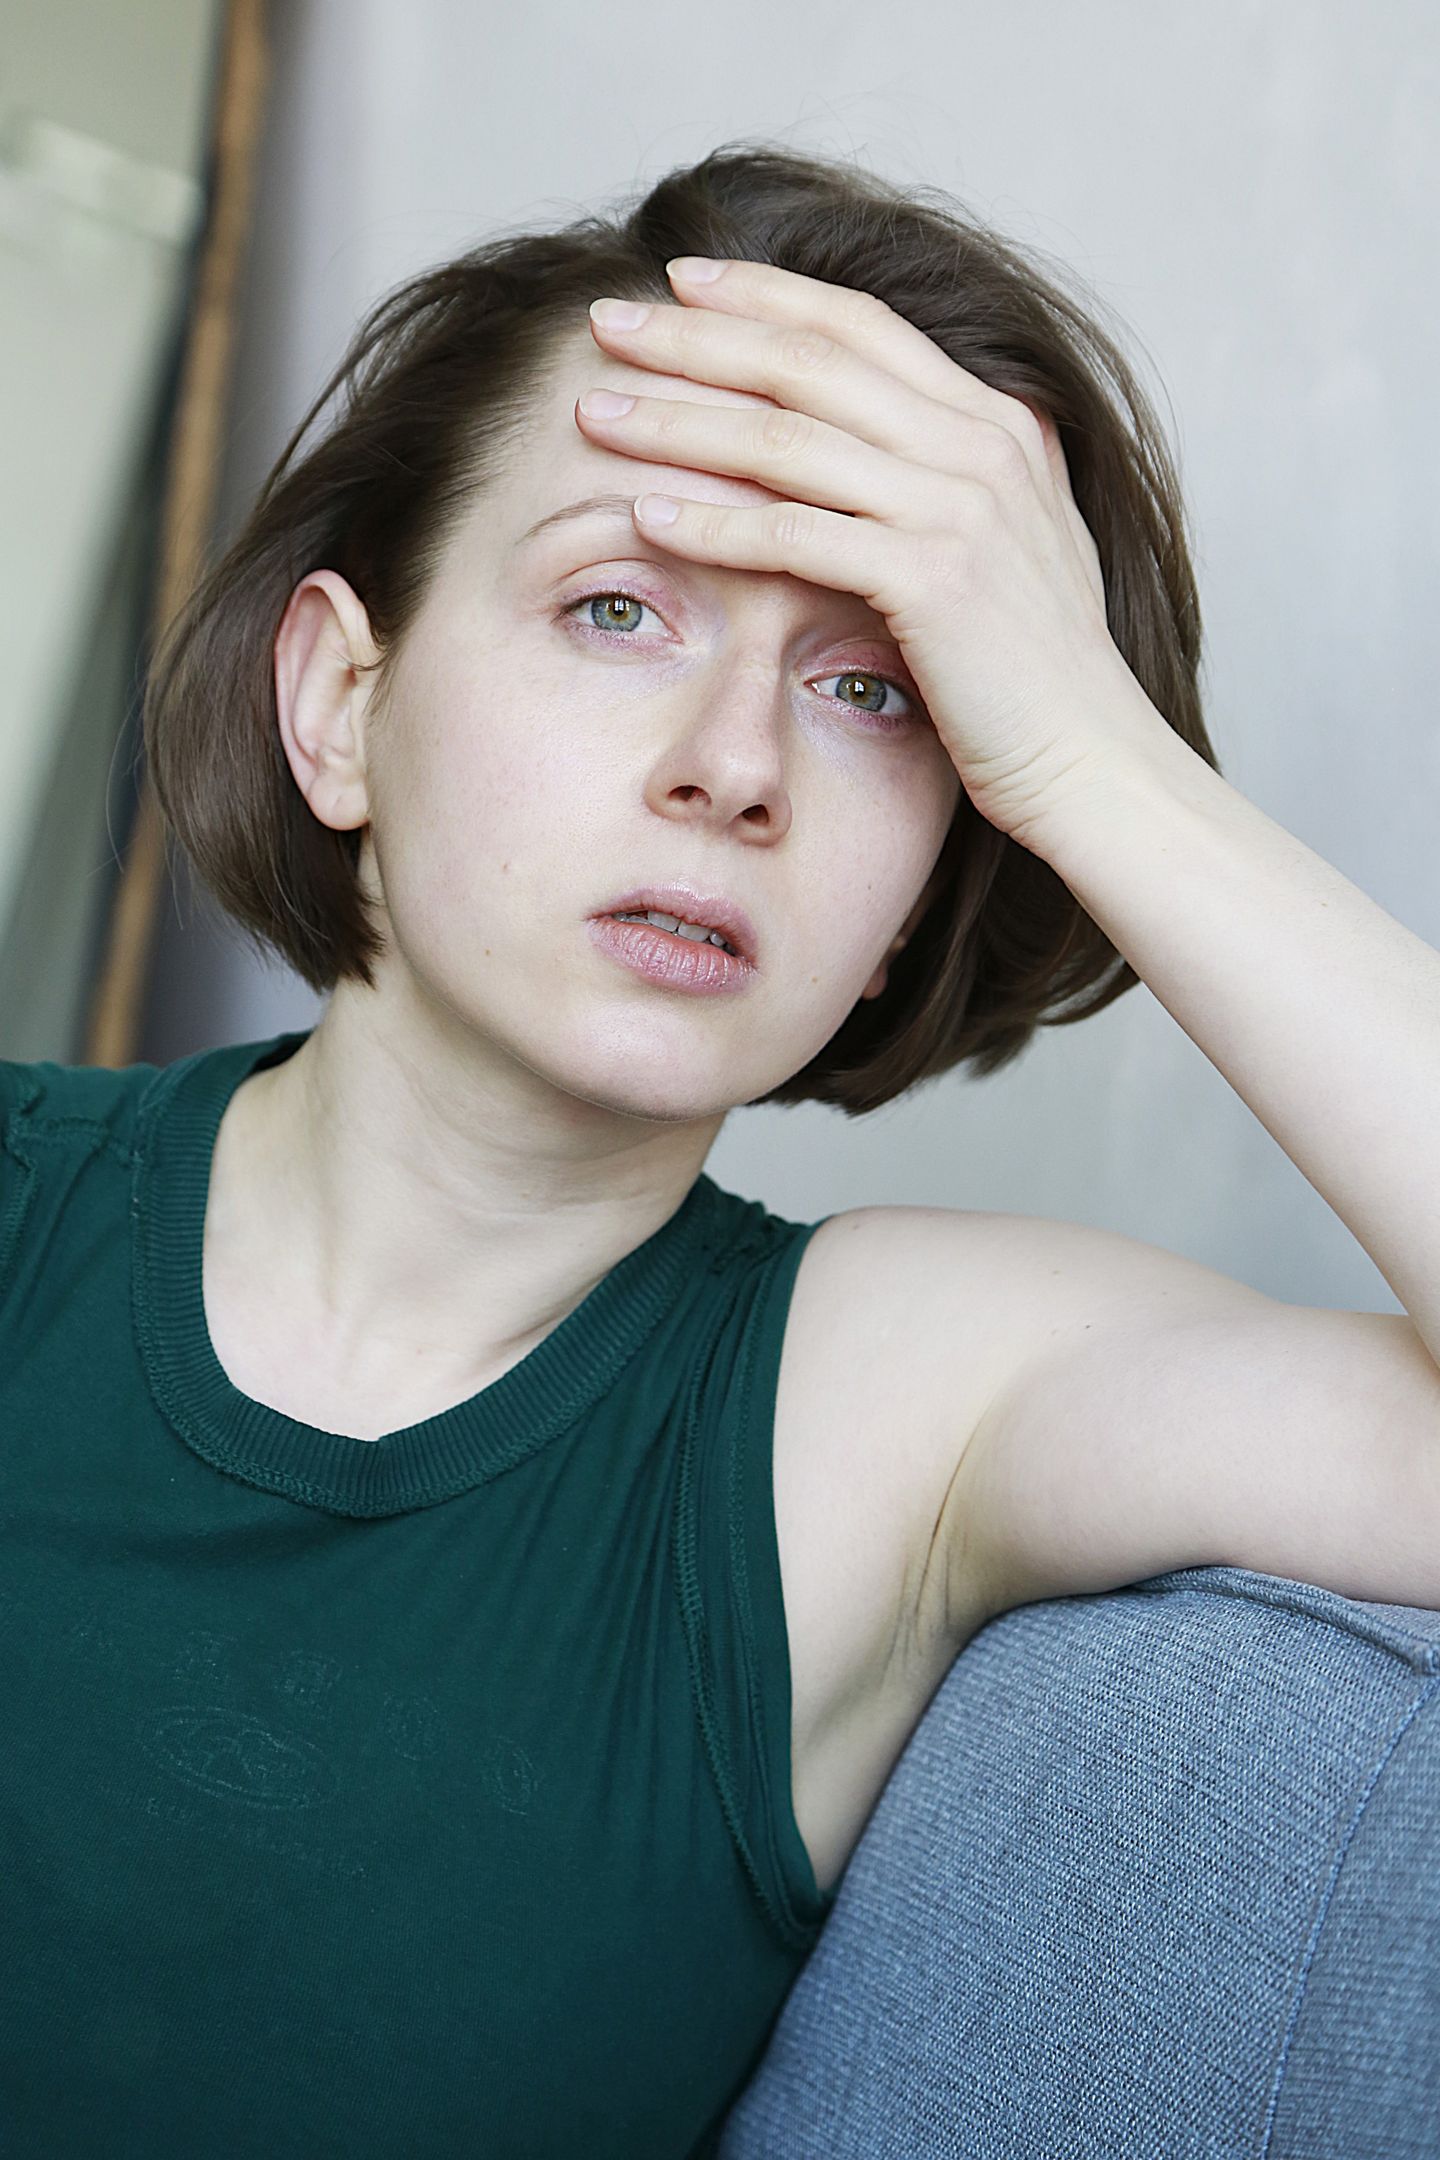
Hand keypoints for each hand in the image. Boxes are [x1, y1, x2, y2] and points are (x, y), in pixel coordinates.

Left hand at [577, 256, 1168, 851]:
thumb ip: (956, 481)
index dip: (765, 294)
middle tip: (606, 320)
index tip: (681, 280)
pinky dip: (713, 522)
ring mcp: (959, 508)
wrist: (1095, 759)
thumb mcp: (1011, 545)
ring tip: (594, 412)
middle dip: (695, 335)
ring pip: (786, 441)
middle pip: (808, 363)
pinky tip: (646, 514)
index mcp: (996, 423)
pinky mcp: (932, 579)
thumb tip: (889, 449)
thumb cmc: (1036, 674)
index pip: (861, 326)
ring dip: (679, 420)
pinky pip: (795, 535)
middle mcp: (980, 445)